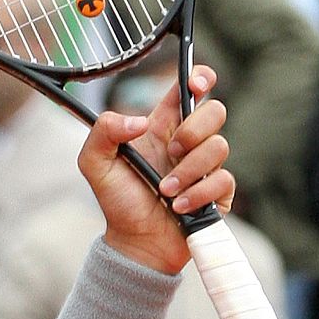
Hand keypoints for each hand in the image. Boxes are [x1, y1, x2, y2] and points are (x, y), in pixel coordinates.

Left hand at [81, 64, 233, 274]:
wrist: (135, 241)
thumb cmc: (118, 200)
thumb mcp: (94, 163)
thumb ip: (103, 132)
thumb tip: (140, 122)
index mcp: (161, 127)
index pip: (188, 90)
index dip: (199, 77)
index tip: (196, 83)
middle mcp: (187, 142)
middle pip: (215, 111)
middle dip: (193, 129)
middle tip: (171, 151)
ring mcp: (206, 166)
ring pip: (220, 145)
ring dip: (188, 170)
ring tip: (165, 190)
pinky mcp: (220, 191)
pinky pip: (223, 180)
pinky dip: (197, 194)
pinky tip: (177, 206)